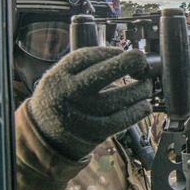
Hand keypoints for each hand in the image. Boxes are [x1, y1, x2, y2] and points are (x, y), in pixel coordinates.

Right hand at [27, 47, 152, 159]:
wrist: (44, 137)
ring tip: (145, 86)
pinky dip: (138, 111)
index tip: (122, 52)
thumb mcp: (60, 79)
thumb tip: (122, 56)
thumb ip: (84, 67)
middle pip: (104, 73)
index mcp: (59, 76)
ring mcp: (82, 113)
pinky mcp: (94, 132)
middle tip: (142, 62)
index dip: (109, 51)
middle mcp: (69, 93)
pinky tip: (144, 105)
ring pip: (119, 97)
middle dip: (129, 63)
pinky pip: (122, 119)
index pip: (87, 56)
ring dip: (140, 89)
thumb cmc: (61, 100)